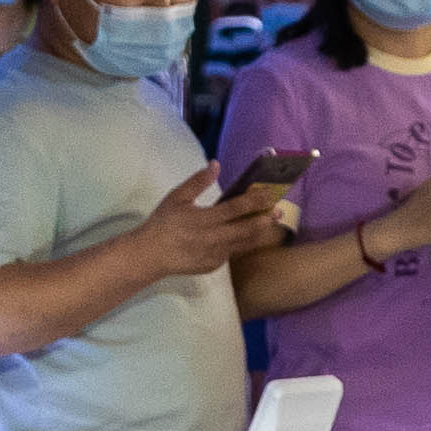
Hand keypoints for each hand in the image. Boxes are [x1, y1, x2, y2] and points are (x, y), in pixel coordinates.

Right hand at [135, 168, 299, 281]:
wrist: (150, 255)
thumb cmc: (163, 223)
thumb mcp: (177, 197)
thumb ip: (198, 182)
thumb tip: (216, 164)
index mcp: (204, 219)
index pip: (235, 208)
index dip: (254, 200)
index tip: (270, 193)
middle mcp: (213, 238)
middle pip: (246, 229)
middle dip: (265, 219)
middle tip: (280, 211)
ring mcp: (214, 255)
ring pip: (243, 244)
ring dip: (258, 233)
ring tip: (271, 224)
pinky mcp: (213, 266)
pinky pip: (232, 254)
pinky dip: (242, 245)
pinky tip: (249, 237)